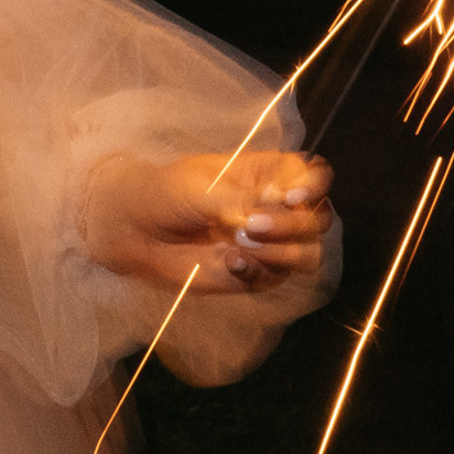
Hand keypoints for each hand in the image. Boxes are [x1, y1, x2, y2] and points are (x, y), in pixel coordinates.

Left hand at [85, 148, 333, 294]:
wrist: (134, 232)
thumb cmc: (164, 194)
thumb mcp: (199, 187)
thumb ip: (238, 200)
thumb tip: (269, 214)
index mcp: (264, 174)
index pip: (313, 175)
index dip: (313, 186)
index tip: (292, 197)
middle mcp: (274, 208)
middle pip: (319, 219)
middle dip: (294, 225)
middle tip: (251, 225)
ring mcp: (268, 243)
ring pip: (308, 254)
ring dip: (280, 252)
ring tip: (238, 243)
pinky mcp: (256, 272)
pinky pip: (276, 279)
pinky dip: (256, 272)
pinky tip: (227, 262)